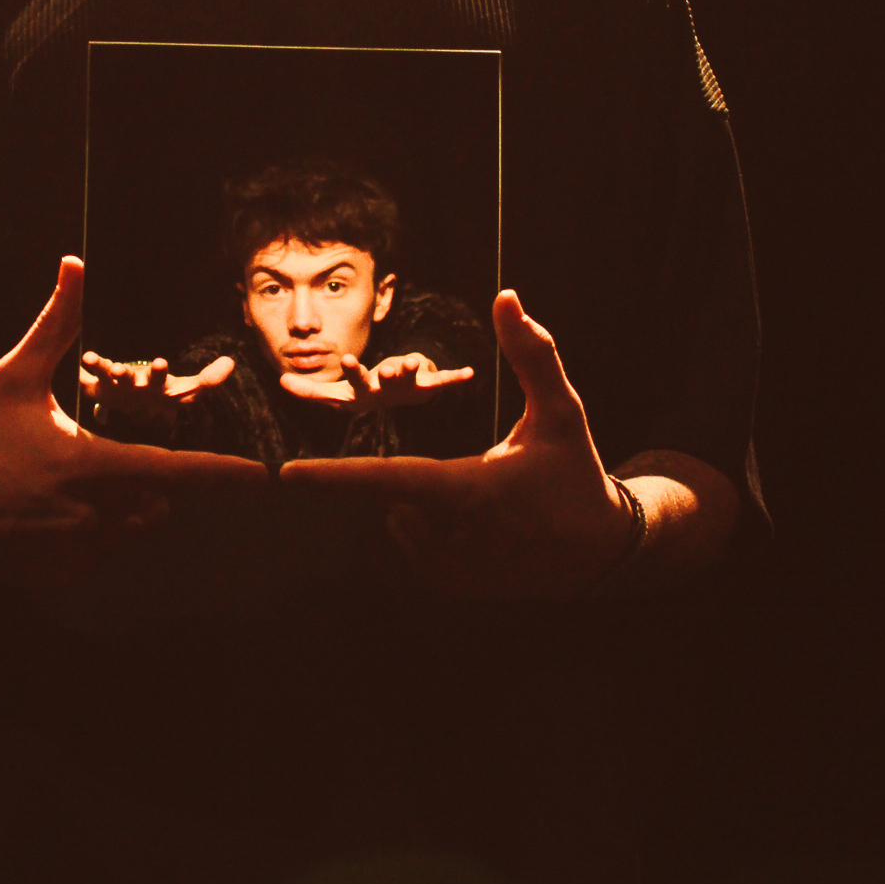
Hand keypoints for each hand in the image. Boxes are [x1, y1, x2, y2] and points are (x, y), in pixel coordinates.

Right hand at [0, 259, 265, 590]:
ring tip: (70, 483)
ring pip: (136, 525)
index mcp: (87, 464)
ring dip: (126, 504)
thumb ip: (55, 323)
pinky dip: (98, 531)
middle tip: (98, 456)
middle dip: (148, 475)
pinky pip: (108, 550)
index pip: (172, 472)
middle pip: (158, 498)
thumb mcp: (14, 376)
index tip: (261, 477)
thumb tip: (75, 265)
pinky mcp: (68, 574)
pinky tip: (54, 513)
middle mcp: (91, 514)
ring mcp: (80, 550)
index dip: (220, 474)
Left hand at [278, 292, 636, 598]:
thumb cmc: (575, 471)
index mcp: (471, 491)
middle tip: (483, 472)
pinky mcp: (449, 587)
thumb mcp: (561, 410)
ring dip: (422, 501)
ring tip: (485, 502)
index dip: (334, 478)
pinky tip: (479, 527)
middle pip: (395, 490)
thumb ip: (531, 353)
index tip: (286, 477)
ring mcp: (450, 571)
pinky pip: (411, 542)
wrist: (599, 550)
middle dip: (418, 470)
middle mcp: (453, 539)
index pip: (390, 481)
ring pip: (398, 516)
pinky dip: (431, 526)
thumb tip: (506, 296)